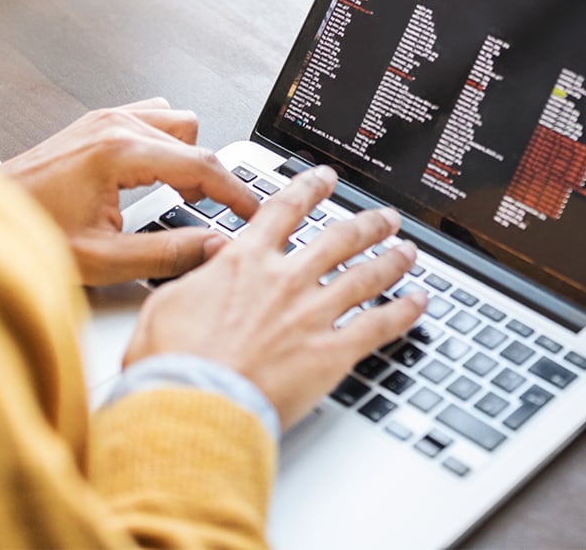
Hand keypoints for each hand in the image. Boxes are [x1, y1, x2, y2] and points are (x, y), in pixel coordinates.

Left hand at [2, 98, 259, 285]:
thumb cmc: (28, 234)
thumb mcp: (101, 259)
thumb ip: (165, 254)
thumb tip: (213, 248)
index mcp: (120, 151)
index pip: (201, 165)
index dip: (236, 193)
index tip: (253, 212)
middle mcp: (116, 125)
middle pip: (195, 139)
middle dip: (209, 179)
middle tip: (208, 215)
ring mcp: (106, 118)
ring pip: (177, 121)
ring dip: (186, 155)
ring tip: (178, 193)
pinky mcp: (97, 121)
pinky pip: (153, 116)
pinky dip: (164, 143)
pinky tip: (153, 173)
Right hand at [124, 165, 427, 429]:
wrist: (193, 407)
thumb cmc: (173, 365)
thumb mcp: (167, 303)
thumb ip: (196, 274)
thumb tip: (212, 255)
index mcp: (246, 262)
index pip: (285, 210)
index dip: (309, 189)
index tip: (324, 178)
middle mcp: (287, 280)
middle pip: (339, 238)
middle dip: (366, 223)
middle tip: (384, 217)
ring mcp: (313, 313)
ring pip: (366, 275)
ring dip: (391, 259)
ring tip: (408, 251)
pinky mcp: (331, 352)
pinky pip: (378, 325)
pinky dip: (403, 312)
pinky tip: (419, 302)